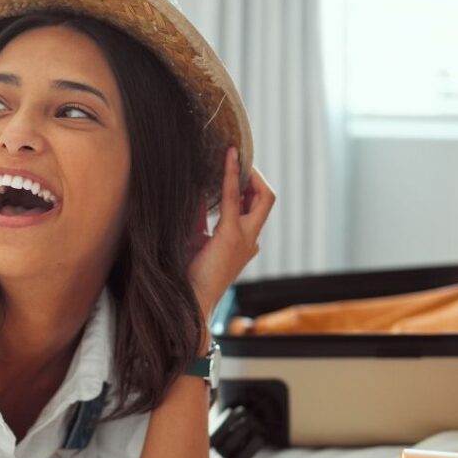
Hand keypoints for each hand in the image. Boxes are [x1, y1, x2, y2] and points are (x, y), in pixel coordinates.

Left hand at [187, 147, 276, 318]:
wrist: (193, 300)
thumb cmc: (191, 276)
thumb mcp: (196, 240)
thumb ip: (200, 219)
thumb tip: (198, 196)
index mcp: (244, 242)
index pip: (254, 207)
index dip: (249, 186)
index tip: (237, 167)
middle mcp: (251, 239)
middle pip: (266, 199)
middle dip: (257, 177)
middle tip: (239, 161)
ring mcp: (246, 238)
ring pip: (262, 198)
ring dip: (249, 175)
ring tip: (232, 156)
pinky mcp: (231, 235)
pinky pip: (235, 198)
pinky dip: (231, 175)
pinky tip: (228, 157)